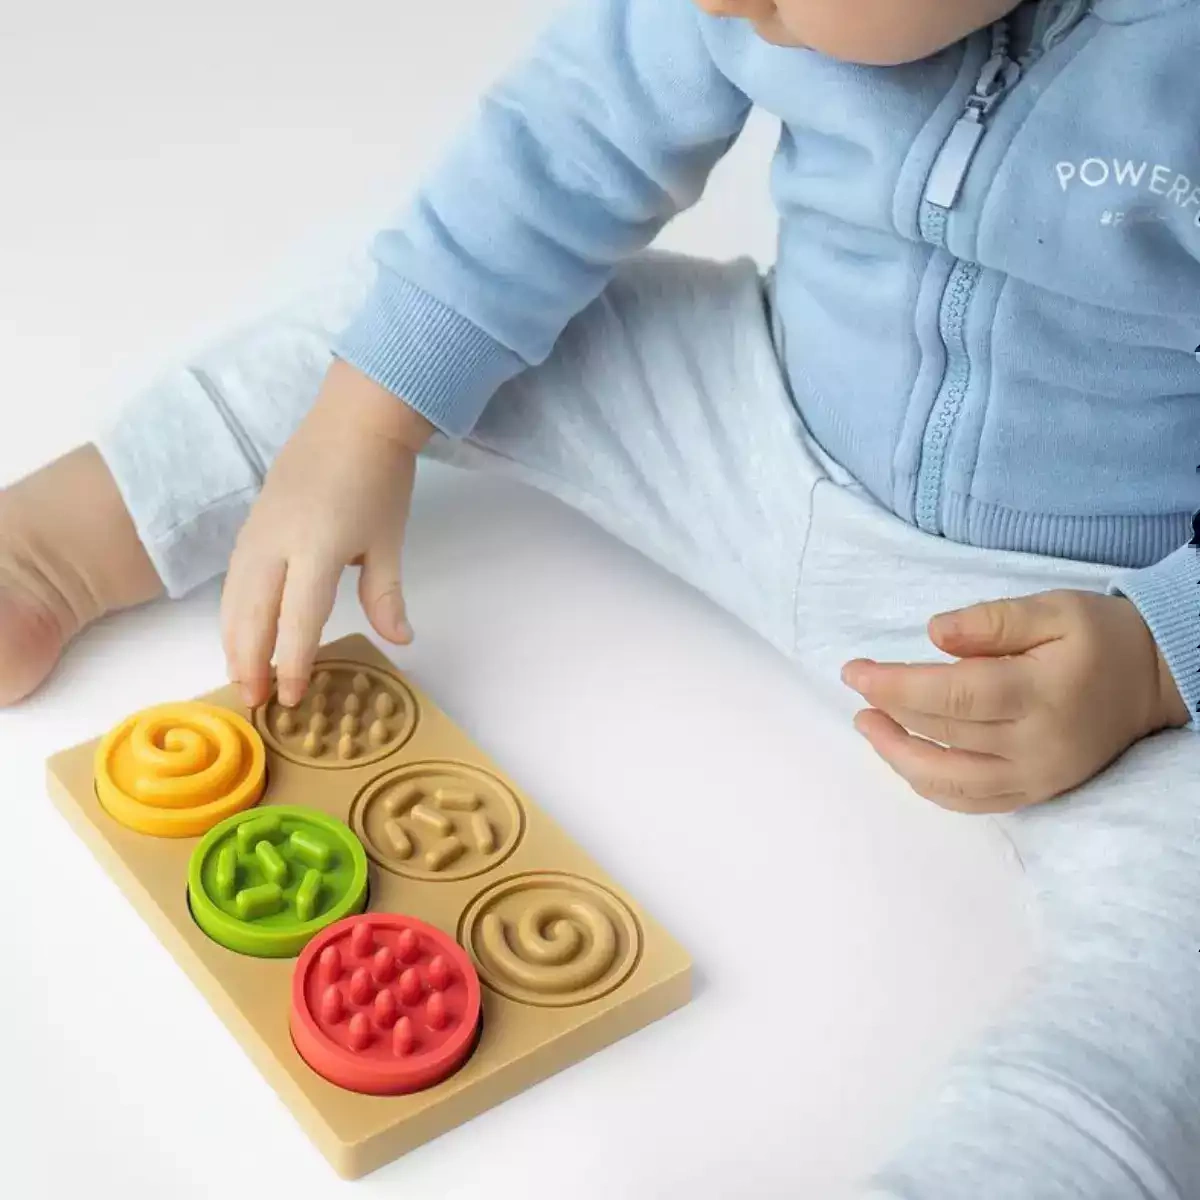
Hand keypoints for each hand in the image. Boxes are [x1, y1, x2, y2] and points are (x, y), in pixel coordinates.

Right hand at [221, 360, 433, 708]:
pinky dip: (231, 613)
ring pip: (234, 598)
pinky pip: (233, 579)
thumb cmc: (379, 480)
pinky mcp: (250, 525)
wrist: (354, 418)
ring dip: (233, 641)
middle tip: (256, 701)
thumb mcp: (388, 541)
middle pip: (252, 613)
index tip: (294, 696)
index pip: (298, 618)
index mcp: (317, 546)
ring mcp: (258, 531)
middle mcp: (277, 541)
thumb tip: (400, 640)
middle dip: (250, 660)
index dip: (293, 661)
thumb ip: (386, 595)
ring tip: (241, 679)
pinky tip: (238, 635)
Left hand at [840, 589, 1187, 812]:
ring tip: (868, 724)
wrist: (1152, 683)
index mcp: (1041, 692)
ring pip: (951, 781)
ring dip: (899, 756)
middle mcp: (1037, 744)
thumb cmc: (1099, 638)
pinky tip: (904, 758)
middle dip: (889, 713)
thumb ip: (992, 620)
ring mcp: (1036, 775)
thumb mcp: (1054, 609)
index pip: (952, 695)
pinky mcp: (1035, 792)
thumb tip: (933, 633)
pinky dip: (930, 786)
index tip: (856, 672)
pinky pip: (973, 803)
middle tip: (857, 687)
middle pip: (945, 735)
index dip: (896, 686)